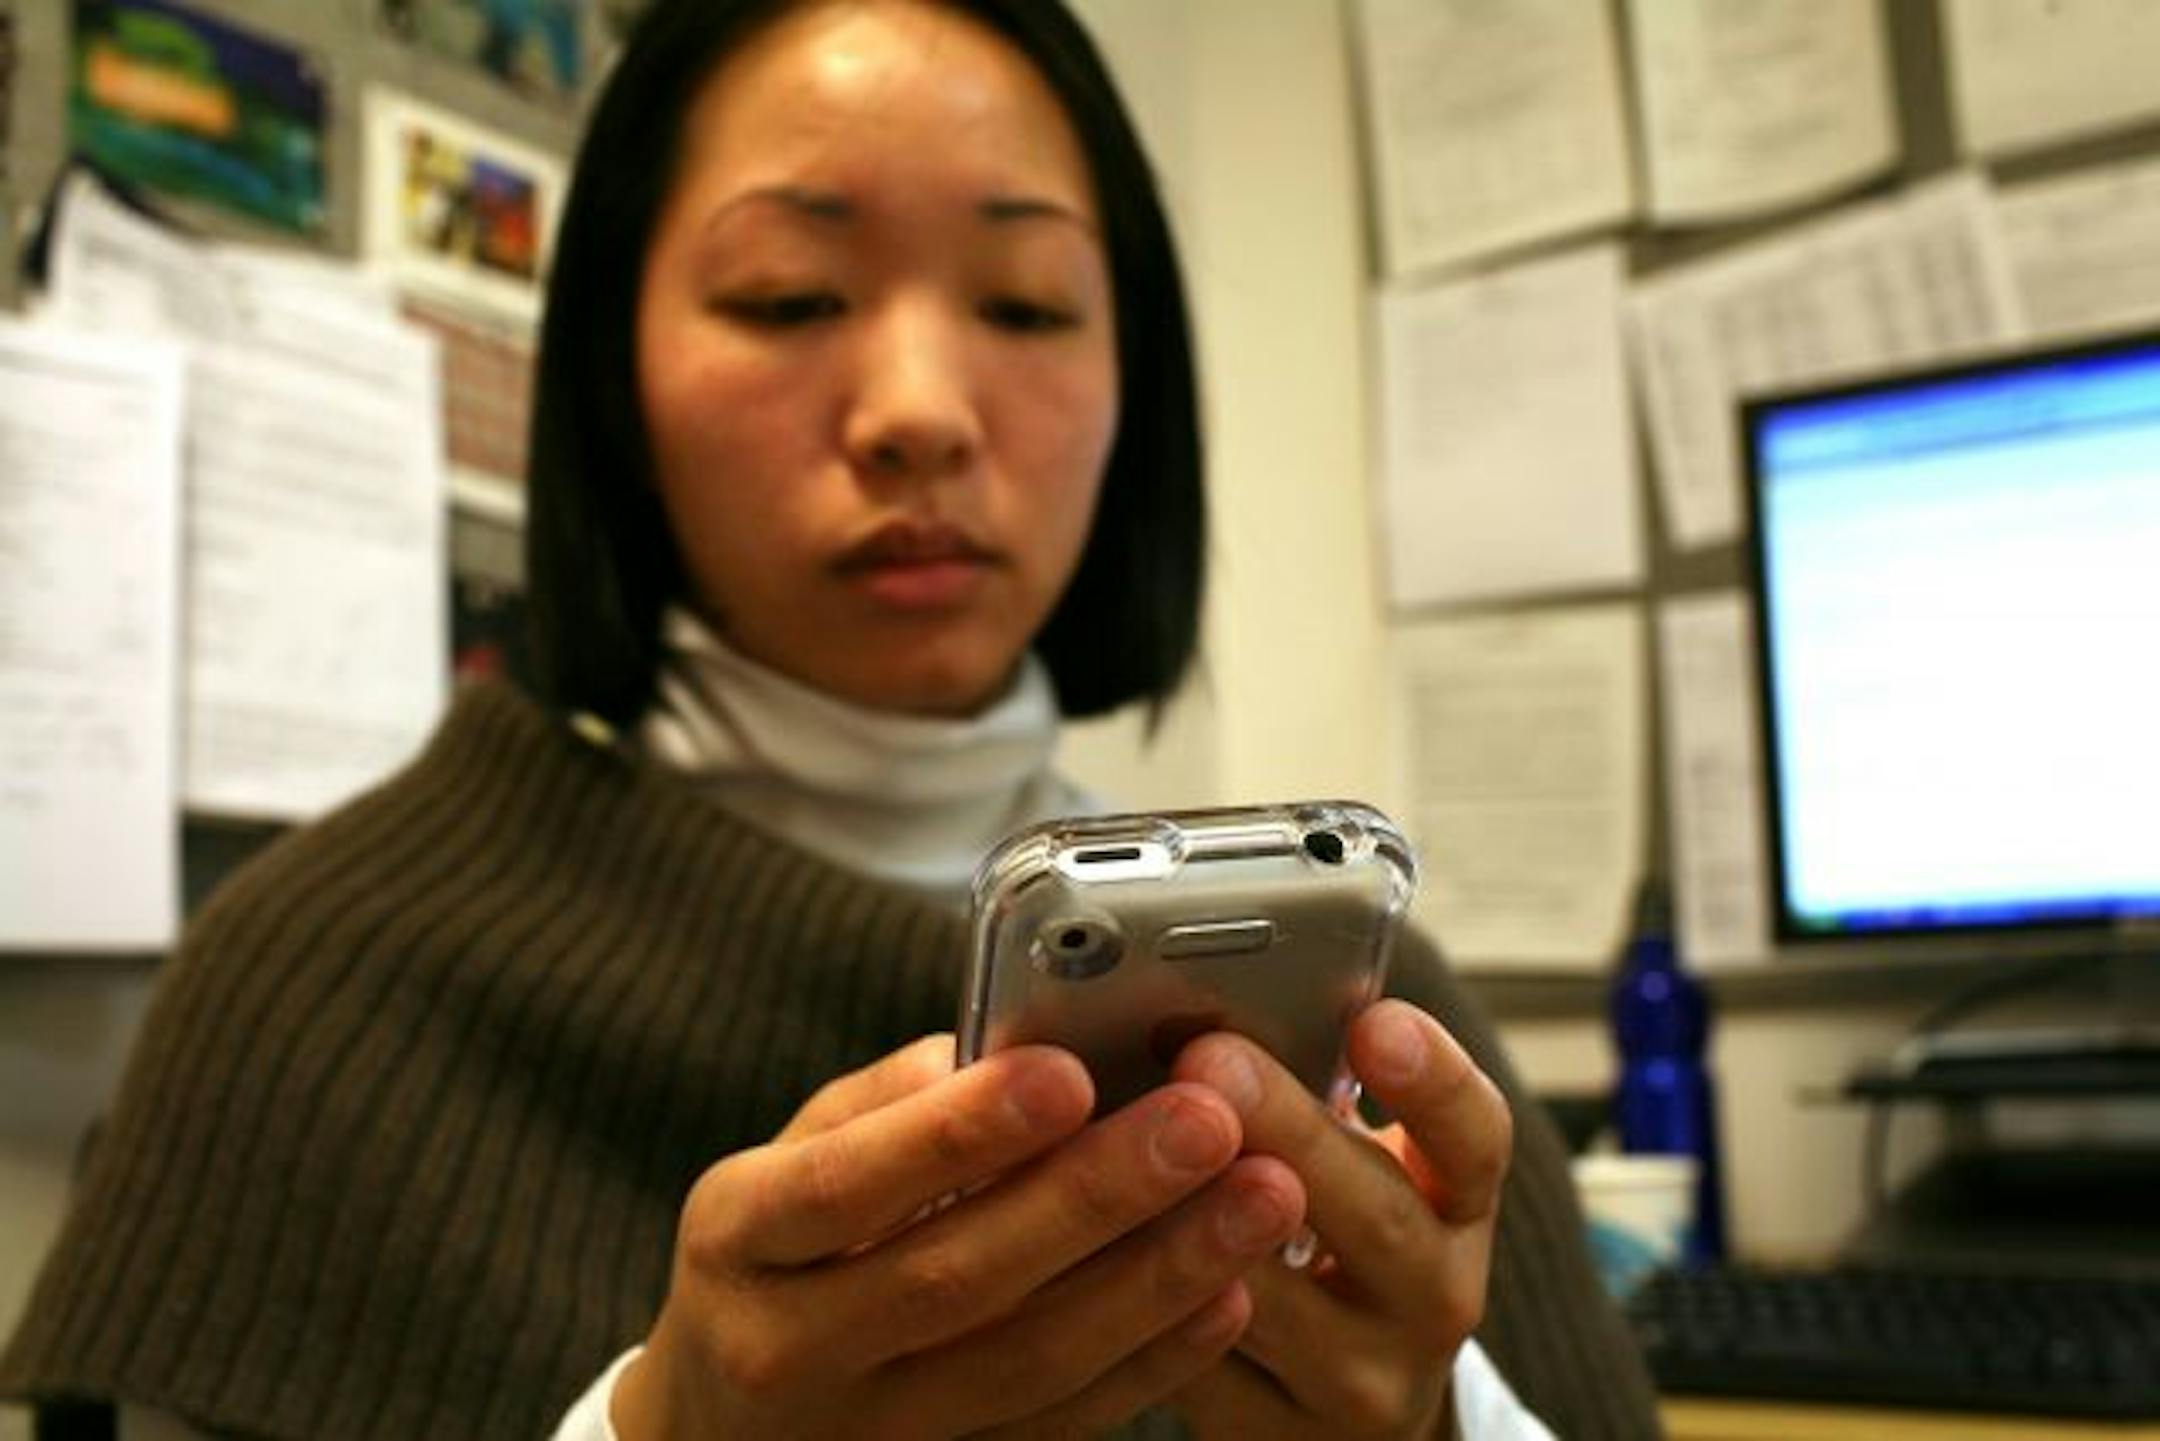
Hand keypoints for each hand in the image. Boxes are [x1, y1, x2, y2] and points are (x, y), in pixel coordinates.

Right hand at [613, 1034, 1308, 1439]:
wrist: (723, 1421)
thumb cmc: (778, 1247)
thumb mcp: (792, 1154)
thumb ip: (893, 1101)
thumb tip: (1017, 1041)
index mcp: (741, 1236)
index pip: (848, 1184)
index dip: (959, 1131)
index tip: (1068, 1073)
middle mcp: (790, 1345)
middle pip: (955, 1278)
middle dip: (1094, 1197)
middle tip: (1207, 1123)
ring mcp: (873, 1427)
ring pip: (1029, 1361)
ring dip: (1158, 1277)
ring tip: (1259, 1197)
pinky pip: (1063, 1421)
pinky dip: (1154, 1359)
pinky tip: (1229, 1290)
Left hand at [1170, 1001, 1512, 1438]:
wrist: (1336, 1401)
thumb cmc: (1326, 1242)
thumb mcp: (1352, 1169)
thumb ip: (1315, 1098)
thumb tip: (1215, 999)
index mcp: (1454, 1207)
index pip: (1474, 1140)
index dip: (1433, 1080)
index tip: (1377, 1020)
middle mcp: (1431, 1296)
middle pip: (1375, 1216)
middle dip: (1285, 1128)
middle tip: (1208, 1053)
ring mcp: (1360, 1381)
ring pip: (1273, 1300)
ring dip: (1195, 1217)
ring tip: (1133, 1143)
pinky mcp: (1273, 1434)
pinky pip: (1196, 1362)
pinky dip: (1139, 1294)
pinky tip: (1089, 1237)